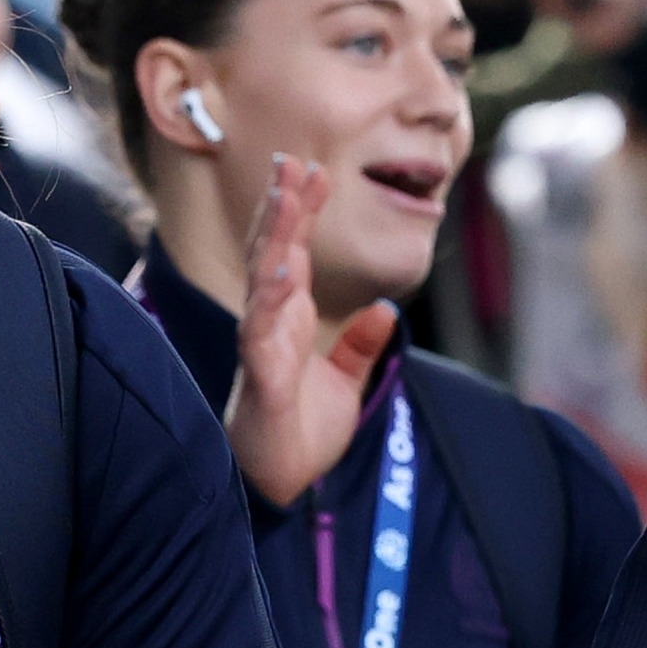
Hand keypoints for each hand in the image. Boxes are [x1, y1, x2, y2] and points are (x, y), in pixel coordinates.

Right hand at [223, 155, 399, 508]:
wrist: (281, 487)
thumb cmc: (300, 436)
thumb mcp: (345, 385)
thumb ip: (360, 347)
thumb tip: (385, 311)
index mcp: (288, 321)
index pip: (293, 254)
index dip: (301, 213)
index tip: (313, 170)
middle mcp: (271, 324)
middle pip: (274, 252)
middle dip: (282, 206)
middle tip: (291, 160)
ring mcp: (262, 346)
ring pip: (265, 279)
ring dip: (273, 236)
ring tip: (282, 195)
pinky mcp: (262, 376)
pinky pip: (262, 330)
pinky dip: (271, 298)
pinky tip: (281, 268)